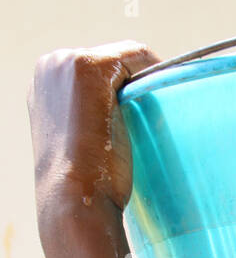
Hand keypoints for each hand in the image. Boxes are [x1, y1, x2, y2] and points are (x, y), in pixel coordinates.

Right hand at [27, 41, 159, 232]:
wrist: (75, 201)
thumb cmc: (87, 188)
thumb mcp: (85, 146)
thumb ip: (95, 123)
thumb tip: (128, 126)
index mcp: (46, 85)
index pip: (98, 70)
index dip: (128, 90)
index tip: (150, 114)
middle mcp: (51, 66)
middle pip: (112, 61)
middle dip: (137, 84)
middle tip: (159, 117)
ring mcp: (66, 62)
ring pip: (126, 58)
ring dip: (147, 81)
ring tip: (165, 112)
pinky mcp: (88, 66)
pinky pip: (137, 56)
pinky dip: (156, 73)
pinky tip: (167, 96)